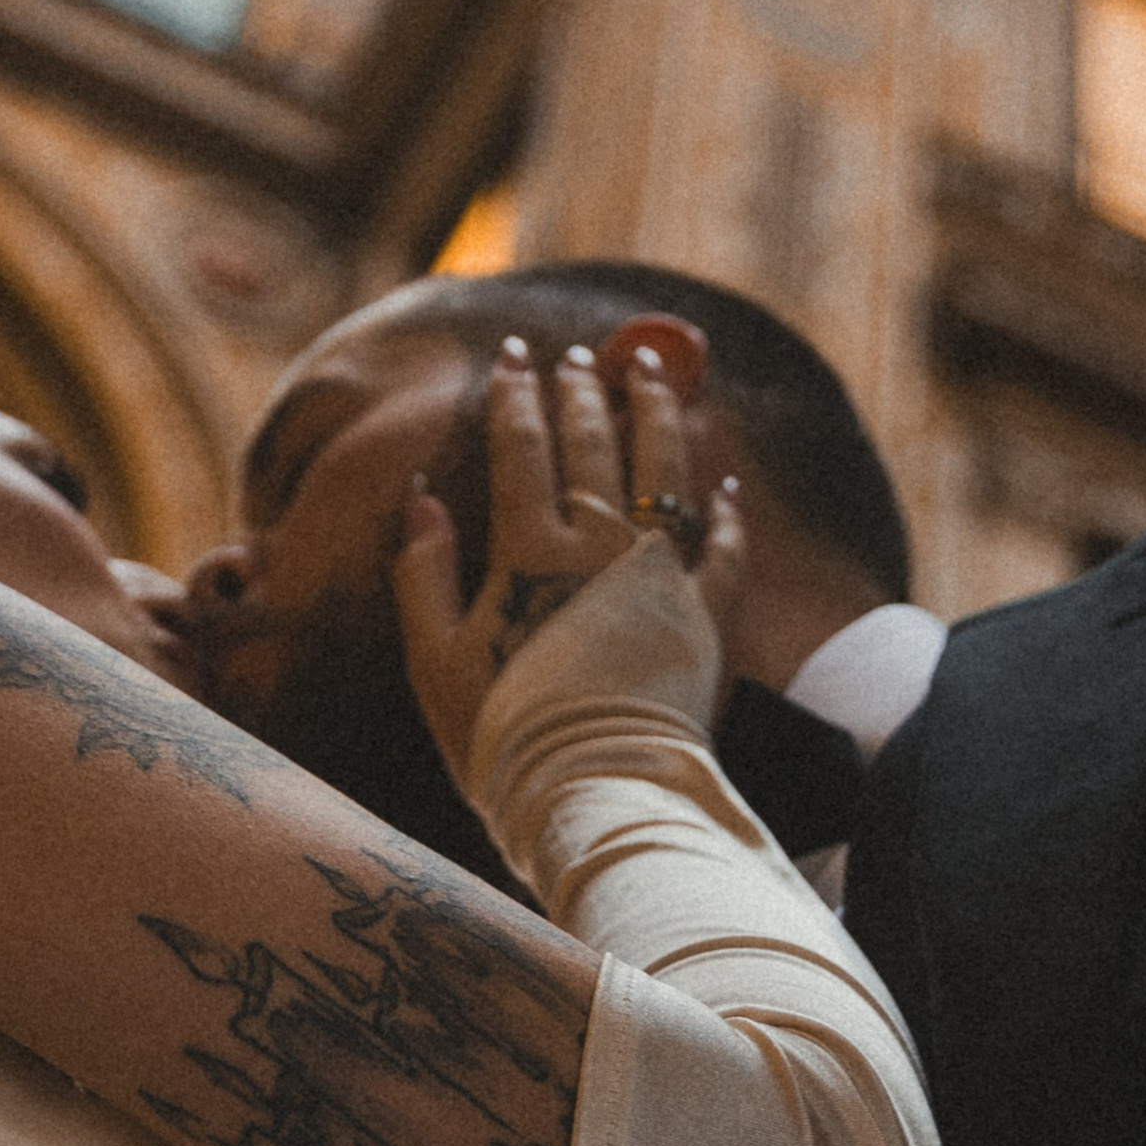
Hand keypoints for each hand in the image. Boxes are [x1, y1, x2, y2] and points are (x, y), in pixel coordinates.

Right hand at [393, 340, 742, 794]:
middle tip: (577, 355)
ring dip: (656, 414)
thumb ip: (422, 572)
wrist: (595, 791)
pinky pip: (723, 547)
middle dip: (583, 390)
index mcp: (528, 550)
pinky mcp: (706, 614)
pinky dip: (724, 511)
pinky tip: (724, 483)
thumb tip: (421, 495)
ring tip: (648, 371)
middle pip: (594, 445)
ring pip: (665, 471)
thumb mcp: (435, 658)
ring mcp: (660, 574)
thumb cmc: (502, 734)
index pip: (521, 449)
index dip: (516, 396)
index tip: (514, 354)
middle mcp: (599, 545)